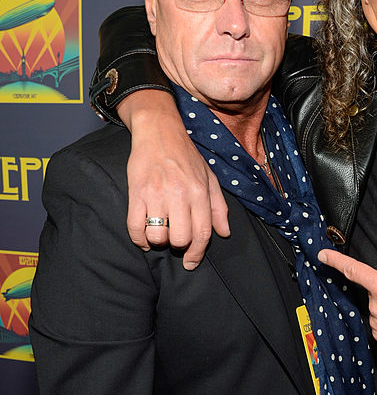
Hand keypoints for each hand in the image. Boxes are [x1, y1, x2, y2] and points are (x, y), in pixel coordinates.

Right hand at [120, 90, 229, 269]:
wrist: (160, 132)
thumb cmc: (187, 157)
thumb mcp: (210, 179)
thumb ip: (219, 207)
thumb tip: (223, 233)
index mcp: (200, 193)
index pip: (202, 234)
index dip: (197, 253)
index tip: (191, 262)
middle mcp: (179, 195)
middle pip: (179, 239)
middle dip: (177, 245)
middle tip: (175, 238)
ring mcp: (156, 194)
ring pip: (157, 236)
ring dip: (158, 241)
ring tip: (159, 233)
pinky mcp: (136, 193)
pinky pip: (134, 227)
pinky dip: (139, 239)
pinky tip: (144, 237)